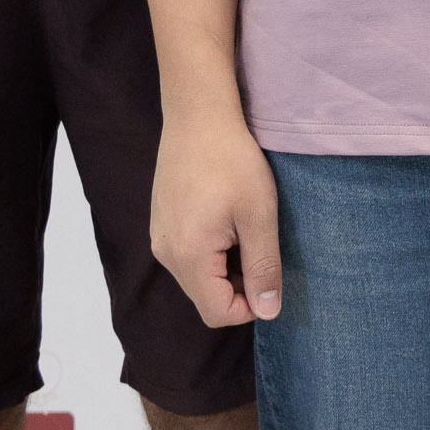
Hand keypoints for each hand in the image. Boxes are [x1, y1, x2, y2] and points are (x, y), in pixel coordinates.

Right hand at [150, 111, 284, 326]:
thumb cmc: (232, 161)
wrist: (197, 116)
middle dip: (239, 285)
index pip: (218, 313)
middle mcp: (165, 254)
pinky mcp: (161, 223)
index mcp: (188, 257)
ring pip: (197, 278)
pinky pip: (188, 256)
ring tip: (244, 227)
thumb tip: (269, 312)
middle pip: (206, 298)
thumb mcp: (259, 214)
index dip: (251, 305)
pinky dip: (212, 251)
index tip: (270, 271)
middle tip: (260, 243)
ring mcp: (159, 238)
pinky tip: (226, 218)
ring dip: (226, 267)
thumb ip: (263, 266)